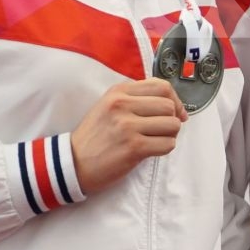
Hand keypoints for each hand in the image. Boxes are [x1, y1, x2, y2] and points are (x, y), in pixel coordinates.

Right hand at [70, 79, 187, 194]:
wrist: (73, 163)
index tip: (174, 112)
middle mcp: (122, 105)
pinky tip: (151, 150)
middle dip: (173, 119)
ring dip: (170, 135)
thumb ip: (138, 99)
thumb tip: (177, 107)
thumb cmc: (96, 136)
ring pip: (172, 124)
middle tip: (163, 130)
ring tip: (156, 140)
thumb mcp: (109, 106)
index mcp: (118, 92)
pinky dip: (165, 148)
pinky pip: (167, 144)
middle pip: (169, 105)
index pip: (162, 86)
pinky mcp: (133, 147)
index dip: (174, 100)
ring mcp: (127, 126)